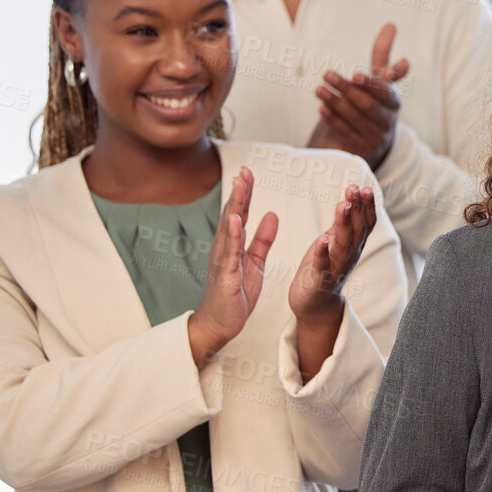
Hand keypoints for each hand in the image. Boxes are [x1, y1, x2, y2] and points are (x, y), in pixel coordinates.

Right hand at [188, 167, 278, 365]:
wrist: (220, 323)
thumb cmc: (236, 292)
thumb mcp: (255, 261)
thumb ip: (262, 238)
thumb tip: (271, 214)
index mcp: (233, 243)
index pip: (241, 212)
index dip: (245, 192)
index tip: (248, 170)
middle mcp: (224, 247)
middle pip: (233, 214)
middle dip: (239, 191)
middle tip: (244, 169)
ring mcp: (223, 260)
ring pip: (229, 228)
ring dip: (235, 206)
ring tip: (240, 185)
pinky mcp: (226, 275)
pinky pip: (230, 253)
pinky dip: (233, 235)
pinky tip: (236, 220)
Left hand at [289, 182, 376, 323]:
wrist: (315, 305)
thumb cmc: (323, 268)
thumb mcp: (336, 242)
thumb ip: (345, 224)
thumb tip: (352, 198)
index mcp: (353, 245)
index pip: (365, 223)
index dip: (367, 206)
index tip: (365, 187)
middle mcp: (349, 256)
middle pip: (357, 230)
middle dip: (358, 209)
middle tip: (356, 189)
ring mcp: (335, 268)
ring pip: (343, 244)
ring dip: (344, 224)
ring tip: (343, 206)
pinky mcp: (319, 280)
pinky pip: (322, 266)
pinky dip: (323, 253)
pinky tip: (322, 240)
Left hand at [306, 23, 411, 169]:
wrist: (364, 143)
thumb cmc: (370, 104)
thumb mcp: (376, 80)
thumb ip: (382, 55)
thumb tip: (390, 24)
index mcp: (394, 101)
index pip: (386, 92)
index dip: (373, 83)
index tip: (357, 74)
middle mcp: (388, 120)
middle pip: (368, 104)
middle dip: (347, 89)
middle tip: (327, 74)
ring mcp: (376, 137)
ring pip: (355, 118)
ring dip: (336, 102)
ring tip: (319, 89)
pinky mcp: (362, 150)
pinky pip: (346, 133)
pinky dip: (333, 120)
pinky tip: (322, 108)